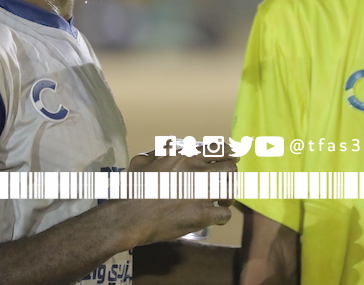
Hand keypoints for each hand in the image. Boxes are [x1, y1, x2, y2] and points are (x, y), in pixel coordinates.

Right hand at [120, 147, 236, 245]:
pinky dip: (221, 216)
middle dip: (230, 175)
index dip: (230, 153)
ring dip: (228, 196)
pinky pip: (225, 214)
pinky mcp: (202, 215)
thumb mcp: (143, 160)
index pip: (219, 149)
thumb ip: (162, 150)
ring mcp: (202, 194)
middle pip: (230, 168)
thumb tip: (173, 146)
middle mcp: (197, 171)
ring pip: (231, 190)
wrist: (128, 216)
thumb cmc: (132, 188)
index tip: (234, 157)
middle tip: (225, 183)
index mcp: (185, 156)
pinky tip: (213, 217)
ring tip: (222, 201)